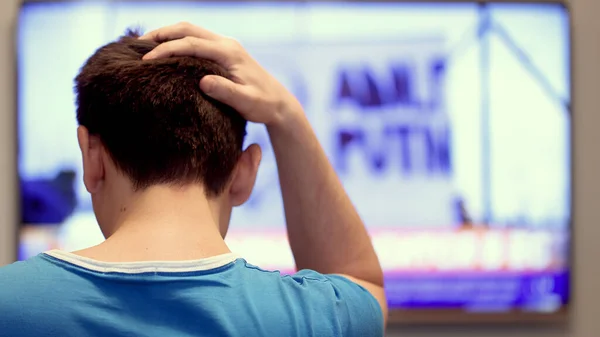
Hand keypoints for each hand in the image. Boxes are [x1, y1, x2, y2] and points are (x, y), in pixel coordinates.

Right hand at [140, 22, 302, 126]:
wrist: (279, 104)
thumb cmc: (263, 105)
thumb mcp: (246, 102)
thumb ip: (226, 92)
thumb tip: (203, 82)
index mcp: (229, 53)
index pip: (191, 44)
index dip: (167, 50)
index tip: (146, 61)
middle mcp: (226, 44)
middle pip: (187, 29)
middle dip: (161, 34)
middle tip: (137, 45)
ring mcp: (225, 46)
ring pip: (191, 31)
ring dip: (167, 35)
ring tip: (144, 46)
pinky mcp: (223, 53)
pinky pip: (196, 40)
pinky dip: (177, 41)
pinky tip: (164, 52)